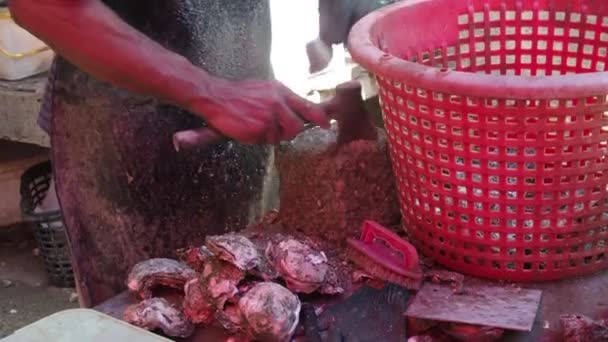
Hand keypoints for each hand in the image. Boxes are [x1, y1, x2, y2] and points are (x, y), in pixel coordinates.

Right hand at [193, 79, 328, 144]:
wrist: (216, 97)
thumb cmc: (239, 95)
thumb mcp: (265, 89)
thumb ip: (282, 100)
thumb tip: (298, 112)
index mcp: (281, 91)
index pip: (308, 106)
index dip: (319, 118)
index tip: (326, 125)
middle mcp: (278, 102)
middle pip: (297, 126)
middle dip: (289, 132)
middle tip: (276, 130)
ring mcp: (268, 116)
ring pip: (280, 136)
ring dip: (270, 135)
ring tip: (255, 125)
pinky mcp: (258, 128)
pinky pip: (265, 140)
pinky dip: (257, 138)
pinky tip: (247, 129)